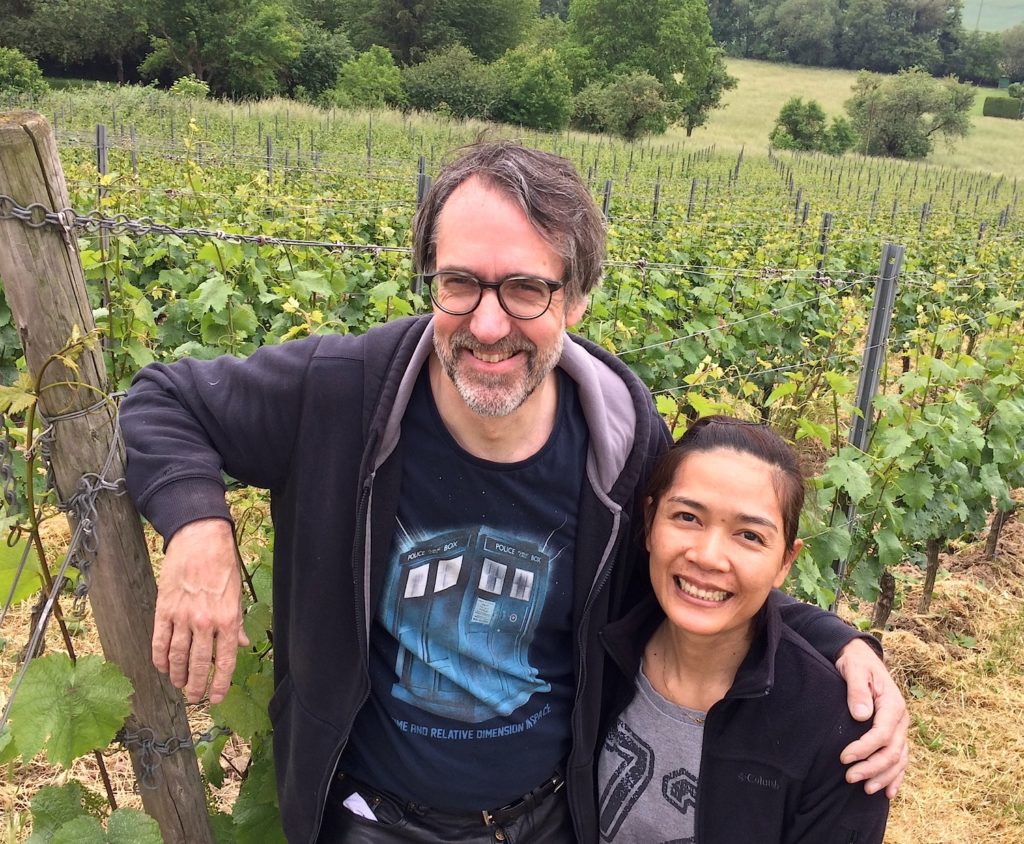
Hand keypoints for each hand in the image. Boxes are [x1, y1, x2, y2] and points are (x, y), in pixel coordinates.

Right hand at [152, 518, 249, 703]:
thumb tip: (240, 645)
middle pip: (198, 663)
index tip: (216, 698)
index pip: (224, 661)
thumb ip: (237, 623)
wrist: (200, 539)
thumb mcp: (237, 594)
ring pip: (177, 656)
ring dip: (177, 675)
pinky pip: (160, 640)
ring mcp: (182, 616)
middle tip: (194, 697)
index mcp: (227, 619)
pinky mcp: (164, 609)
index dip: (220, 683)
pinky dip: (160, 658)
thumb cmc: (223, 565)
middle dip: (196, 685)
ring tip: (179, 685)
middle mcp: (205, 621)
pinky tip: (162, 668)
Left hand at [835, 638, 909, 797]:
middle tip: (849, 777)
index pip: (882, 734)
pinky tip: (888, 791)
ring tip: (865, 789)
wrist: (861, 657)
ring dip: (883, 776)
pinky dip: (896, 775)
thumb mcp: (853, 669)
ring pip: (899, 759)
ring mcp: (900, 727)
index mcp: (893, 704)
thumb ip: (857, 690)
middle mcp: (901, 718)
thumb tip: (862, 715)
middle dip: (872, 768)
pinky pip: (901, 758)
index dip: (864, 749)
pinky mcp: (895, 732)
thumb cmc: (855, 663)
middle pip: (892, 751)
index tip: (844, 758)